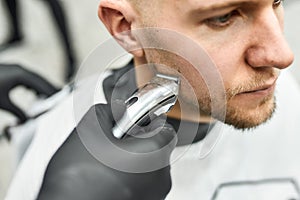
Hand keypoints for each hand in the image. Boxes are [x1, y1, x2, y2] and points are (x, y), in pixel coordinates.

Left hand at [0, 63, 57, 122]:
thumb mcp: (2, 102)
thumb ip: (16, 111)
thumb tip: (27, 120)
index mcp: (20, 75)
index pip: (41, 85)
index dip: (51, 92)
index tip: (60, 99)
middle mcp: (20, 69)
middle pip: (41, 79)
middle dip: (50, 88)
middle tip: (60, 96)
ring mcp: (15, 69)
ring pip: (34, 77)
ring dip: (42, 86)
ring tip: (50, 95)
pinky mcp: (11, 71)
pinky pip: (27, 76)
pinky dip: (33, 84)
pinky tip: (32, 91)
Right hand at [38, 103, 176, 199]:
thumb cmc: (79, 178)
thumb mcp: (91, 127)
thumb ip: (111, 110)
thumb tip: (118, 109)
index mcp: (156, 153)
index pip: (163, 127)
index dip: (145, 120)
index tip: (130, 121)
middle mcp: (161, 177)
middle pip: (155, 147)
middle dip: (135, 140)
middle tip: (113, 141)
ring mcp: (153, 195)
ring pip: (147, 167)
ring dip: (131, 160)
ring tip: (106, 161)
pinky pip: (140, 183)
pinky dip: (128, 177)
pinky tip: (107, 176)